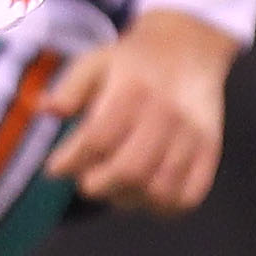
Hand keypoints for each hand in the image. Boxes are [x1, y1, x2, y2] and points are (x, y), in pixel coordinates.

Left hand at [40, 8, 235, 213]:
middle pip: (130, 169)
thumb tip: (45, 110)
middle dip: (98, 185)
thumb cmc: (131, 62)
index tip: (54, 170)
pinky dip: (163, 206)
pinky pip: (189, 195)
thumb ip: (69, 88)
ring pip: (160, 189)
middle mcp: (165, 115)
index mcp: (131, 91)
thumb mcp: (93, 63)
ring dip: (129, 199)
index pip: (97, 138)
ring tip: (113, 190)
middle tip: (86, 183)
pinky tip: (143, 195)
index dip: (71, 160)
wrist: (187, 49)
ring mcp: (192, 136)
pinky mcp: (210, 151)